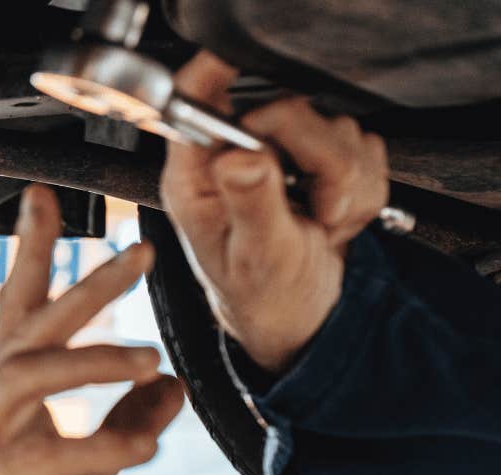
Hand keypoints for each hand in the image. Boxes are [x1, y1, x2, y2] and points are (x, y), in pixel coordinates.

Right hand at [0, 185, 183, 474]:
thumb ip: (120, 432)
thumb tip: (175, 386)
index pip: (19, 315)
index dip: (37, 255)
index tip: (53, 200)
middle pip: (29, 330)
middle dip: (83, 286)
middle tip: (139, 252)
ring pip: (23, 377)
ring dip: (90, 362)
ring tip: (150, 360)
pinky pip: (33, 457)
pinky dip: (90, 448)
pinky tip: (139, 451)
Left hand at [160, 51, 390, 369]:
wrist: (297, 312)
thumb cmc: (260, 291)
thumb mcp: (254, 256)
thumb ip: (251, 203)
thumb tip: (241, 158)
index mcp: (198, 172)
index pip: (197, 99)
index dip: (216, 74)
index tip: (240, 73)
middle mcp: (238, 153)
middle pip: (290, 107)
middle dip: (318, 160)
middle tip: (315, 207)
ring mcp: (284, 152)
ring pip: (339, 127)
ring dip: (344, 185)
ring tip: (319, 221)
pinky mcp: (325, 155)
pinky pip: (367, 149)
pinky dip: (362, 192)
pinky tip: (334, 218)